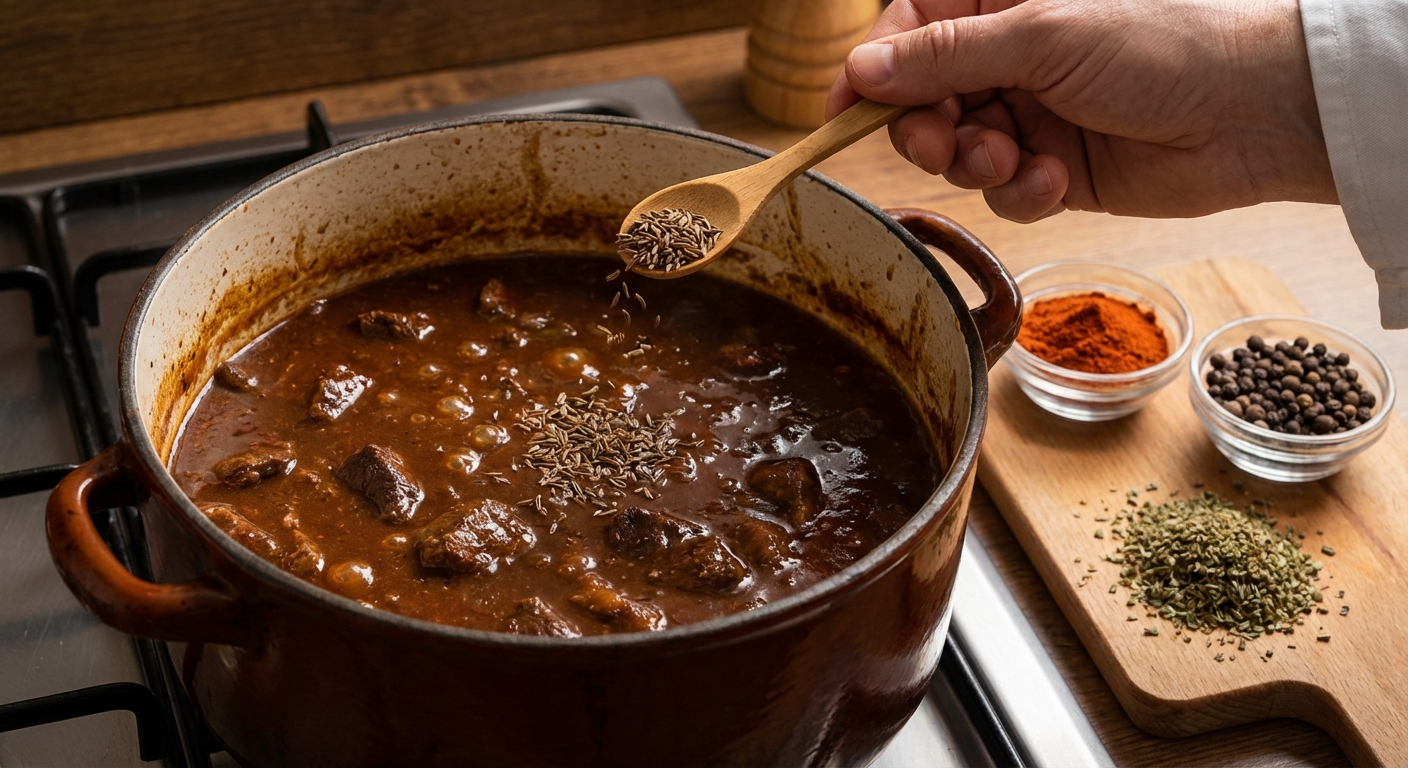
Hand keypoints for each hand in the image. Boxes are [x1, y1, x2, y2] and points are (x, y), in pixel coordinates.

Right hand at [825, 0, 1335, 222]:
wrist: (1254, 113)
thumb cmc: (1164, 44)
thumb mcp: (1042, 34)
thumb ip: (945, 55)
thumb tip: (858, 68)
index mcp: (1000, 0)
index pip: (907, 32)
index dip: (870, 72)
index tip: (840, 112)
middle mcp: (1009, 56)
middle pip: (920, 100)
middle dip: (925, 129)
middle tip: (942, 146)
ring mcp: (1029, 114)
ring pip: (956, 153)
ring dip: (975, 164)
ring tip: (1014, 160)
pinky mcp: (1052, 169)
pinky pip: (1001, 192)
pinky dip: (1019, 193)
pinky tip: (1054, 181)